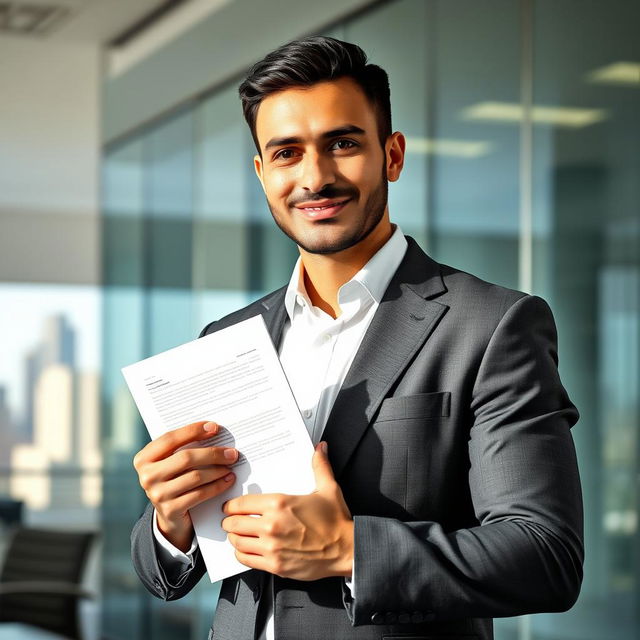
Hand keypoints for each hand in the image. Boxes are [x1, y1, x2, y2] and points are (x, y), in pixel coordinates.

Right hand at [133, 420, 237, 551]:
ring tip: (231, 466)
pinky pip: (200, 494)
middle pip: (185, 458)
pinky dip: (217, 486)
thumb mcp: (170, 462)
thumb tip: (212, 430)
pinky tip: (227, 480)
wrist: (168, 515)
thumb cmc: (174, 479)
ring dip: (218, 470)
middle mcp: (147, 476)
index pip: (170, 439)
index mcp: (144, 458)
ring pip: (195, 476)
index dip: (193, 431)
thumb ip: (183, 447)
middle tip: (231, 452)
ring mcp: (157, 494)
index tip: (215, 427)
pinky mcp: (170, 510)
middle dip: (212, 453)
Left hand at [222, 442, 353, 579]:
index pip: (241, 503)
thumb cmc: (336, 521)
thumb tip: (320, 448)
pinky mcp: (275, 565)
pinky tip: (245, 550)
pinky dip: (241, 554)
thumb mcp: (329, 488)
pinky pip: (246, 560)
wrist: (347, 550)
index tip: (230, 506)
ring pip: (238, 542)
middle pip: (234, 523)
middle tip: (230, 520)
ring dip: (234, 537)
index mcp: (280, 503)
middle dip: (229, 521)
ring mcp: (272, 547)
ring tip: (236, 534)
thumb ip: (320, 466)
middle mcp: (271, 525)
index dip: (231, 505)